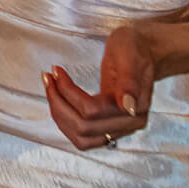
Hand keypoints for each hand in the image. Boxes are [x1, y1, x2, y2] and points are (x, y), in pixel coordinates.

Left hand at [43, 25, 157, 150]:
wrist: (139, 53)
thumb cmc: (135, 50)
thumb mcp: (131, 56)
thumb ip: (130, 81)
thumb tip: (127, 106)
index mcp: (135, 110)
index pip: (93, 111)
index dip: (69, 92)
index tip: (58, 71)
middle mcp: (128, 125)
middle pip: (83, 127)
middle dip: (59, 102)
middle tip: (49, 78)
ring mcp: (117, 129)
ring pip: (79, 136)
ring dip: (59, 114)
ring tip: (50, 88)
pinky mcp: (106, 128)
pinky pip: (80, 135)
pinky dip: (64, 120)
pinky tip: (58, 100)